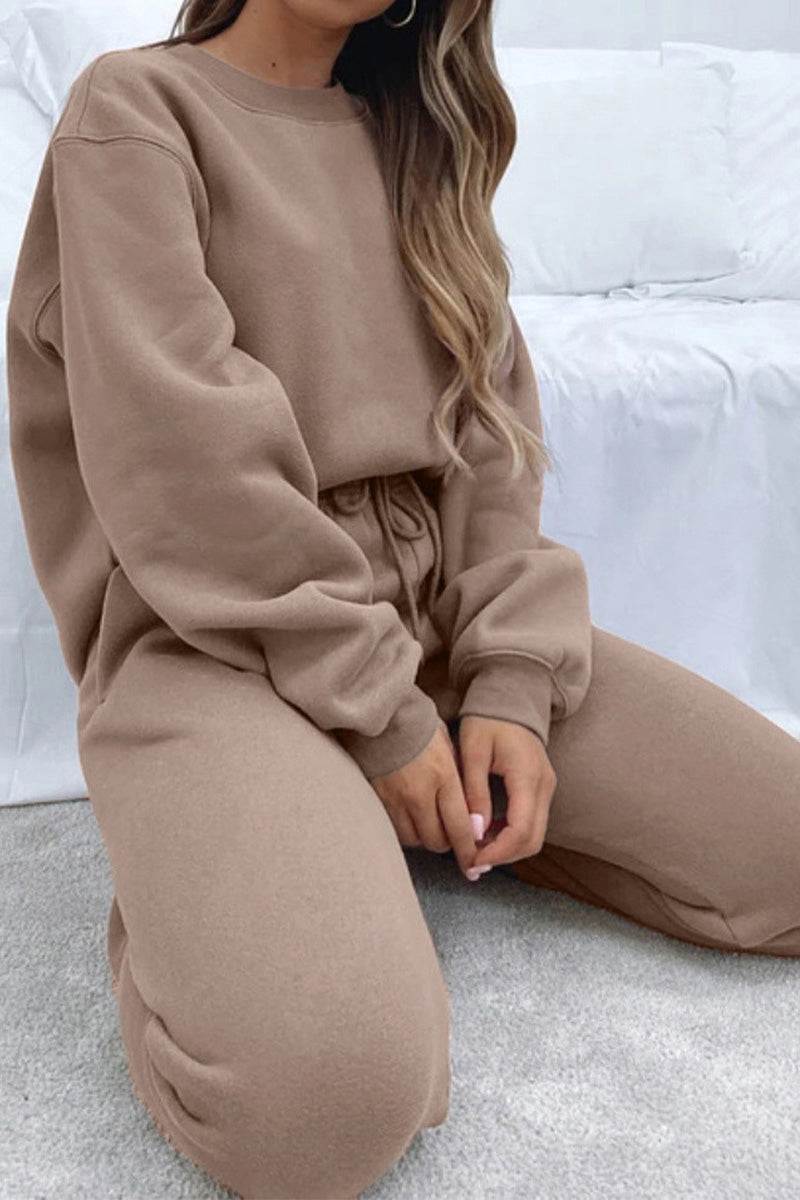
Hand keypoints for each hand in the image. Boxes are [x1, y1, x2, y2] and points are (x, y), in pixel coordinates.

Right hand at [370, 720, 481, 879]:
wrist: (380, 714)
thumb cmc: (419, 726)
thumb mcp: (449, 748)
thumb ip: (458, 780)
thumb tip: (468, 811)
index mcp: (443, 778)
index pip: (461, 828)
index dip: (469, 851)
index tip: (475, 864)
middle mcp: (420, 794)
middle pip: (438, 841)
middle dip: (448, 844)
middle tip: (451, 836)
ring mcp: (395, 799)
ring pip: (415, 840)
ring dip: (425, 837)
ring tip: (429, 824)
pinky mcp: (377, 800)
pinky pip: (394, 830)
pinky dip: (405, 830)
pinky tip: (410, 818)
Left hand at [456, 715, 556, 869]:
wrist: (511, 697)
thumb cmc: (488, 720)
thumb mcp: (473, 752)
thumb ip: (475, 792)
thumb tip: (475, 831)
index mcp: (527, 776)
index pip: (520, 830)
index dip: (497, 852)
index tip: (472, 860)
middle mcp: (544, 786)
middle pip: (532, 840)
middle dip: (503, 857)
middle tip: (472, 863)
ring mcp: (546, 787)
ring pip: (535, 835)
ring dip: (508, 849)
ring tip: (476, 851)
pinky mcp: (542, 788)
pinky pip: (532, 822)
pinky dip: (512, 835)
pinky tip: (488, 833)